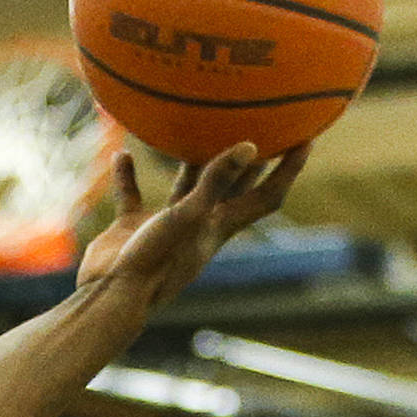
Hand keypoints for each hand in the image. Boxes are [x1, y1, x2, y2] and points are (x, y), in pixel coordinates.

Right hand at [76, 144, 309, 305]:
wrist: (109, 297)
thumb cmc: (154, 261)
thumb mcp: (188, 216)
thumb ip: (216, 181)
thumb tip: (251, 146)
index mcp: (220, 228)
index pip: (267, 196)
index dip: (289, 170)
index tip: (307, 137)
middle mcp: (198, 225)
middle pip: (233, 186)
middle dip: (250, 158)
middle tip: (262, 119)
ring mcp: (166, 227)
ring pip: (186, 186)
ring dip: (192, 161)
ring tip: (200, 124)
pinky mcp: (132, 229)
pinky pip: (133, 196)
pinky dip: (128, 177)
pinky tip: (123, 154)